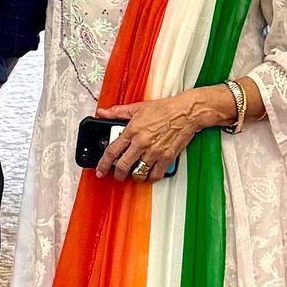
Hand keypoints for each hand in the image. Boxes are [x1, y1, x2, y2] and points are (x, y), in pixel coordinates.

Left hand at [99, 89, 229, 182]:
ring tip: (133, 173)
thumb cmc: (166, 109)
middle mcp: (142, 143)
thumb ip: (118, 112)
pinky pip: (155, 175)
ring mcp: (154, 152)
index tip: (100, 170)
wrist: (186, 112)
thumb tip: (102, 112)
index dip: (103, 164)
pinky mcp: (166, 158)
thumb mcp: (138, 107)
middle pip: (123, 166)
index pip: (112, 151)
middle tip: (117, 175)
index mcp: (132, 130)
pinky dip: (150, 178)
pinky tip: (148, 175)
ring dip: (134, 176)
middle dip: (117, 174)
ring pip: (138, 172)